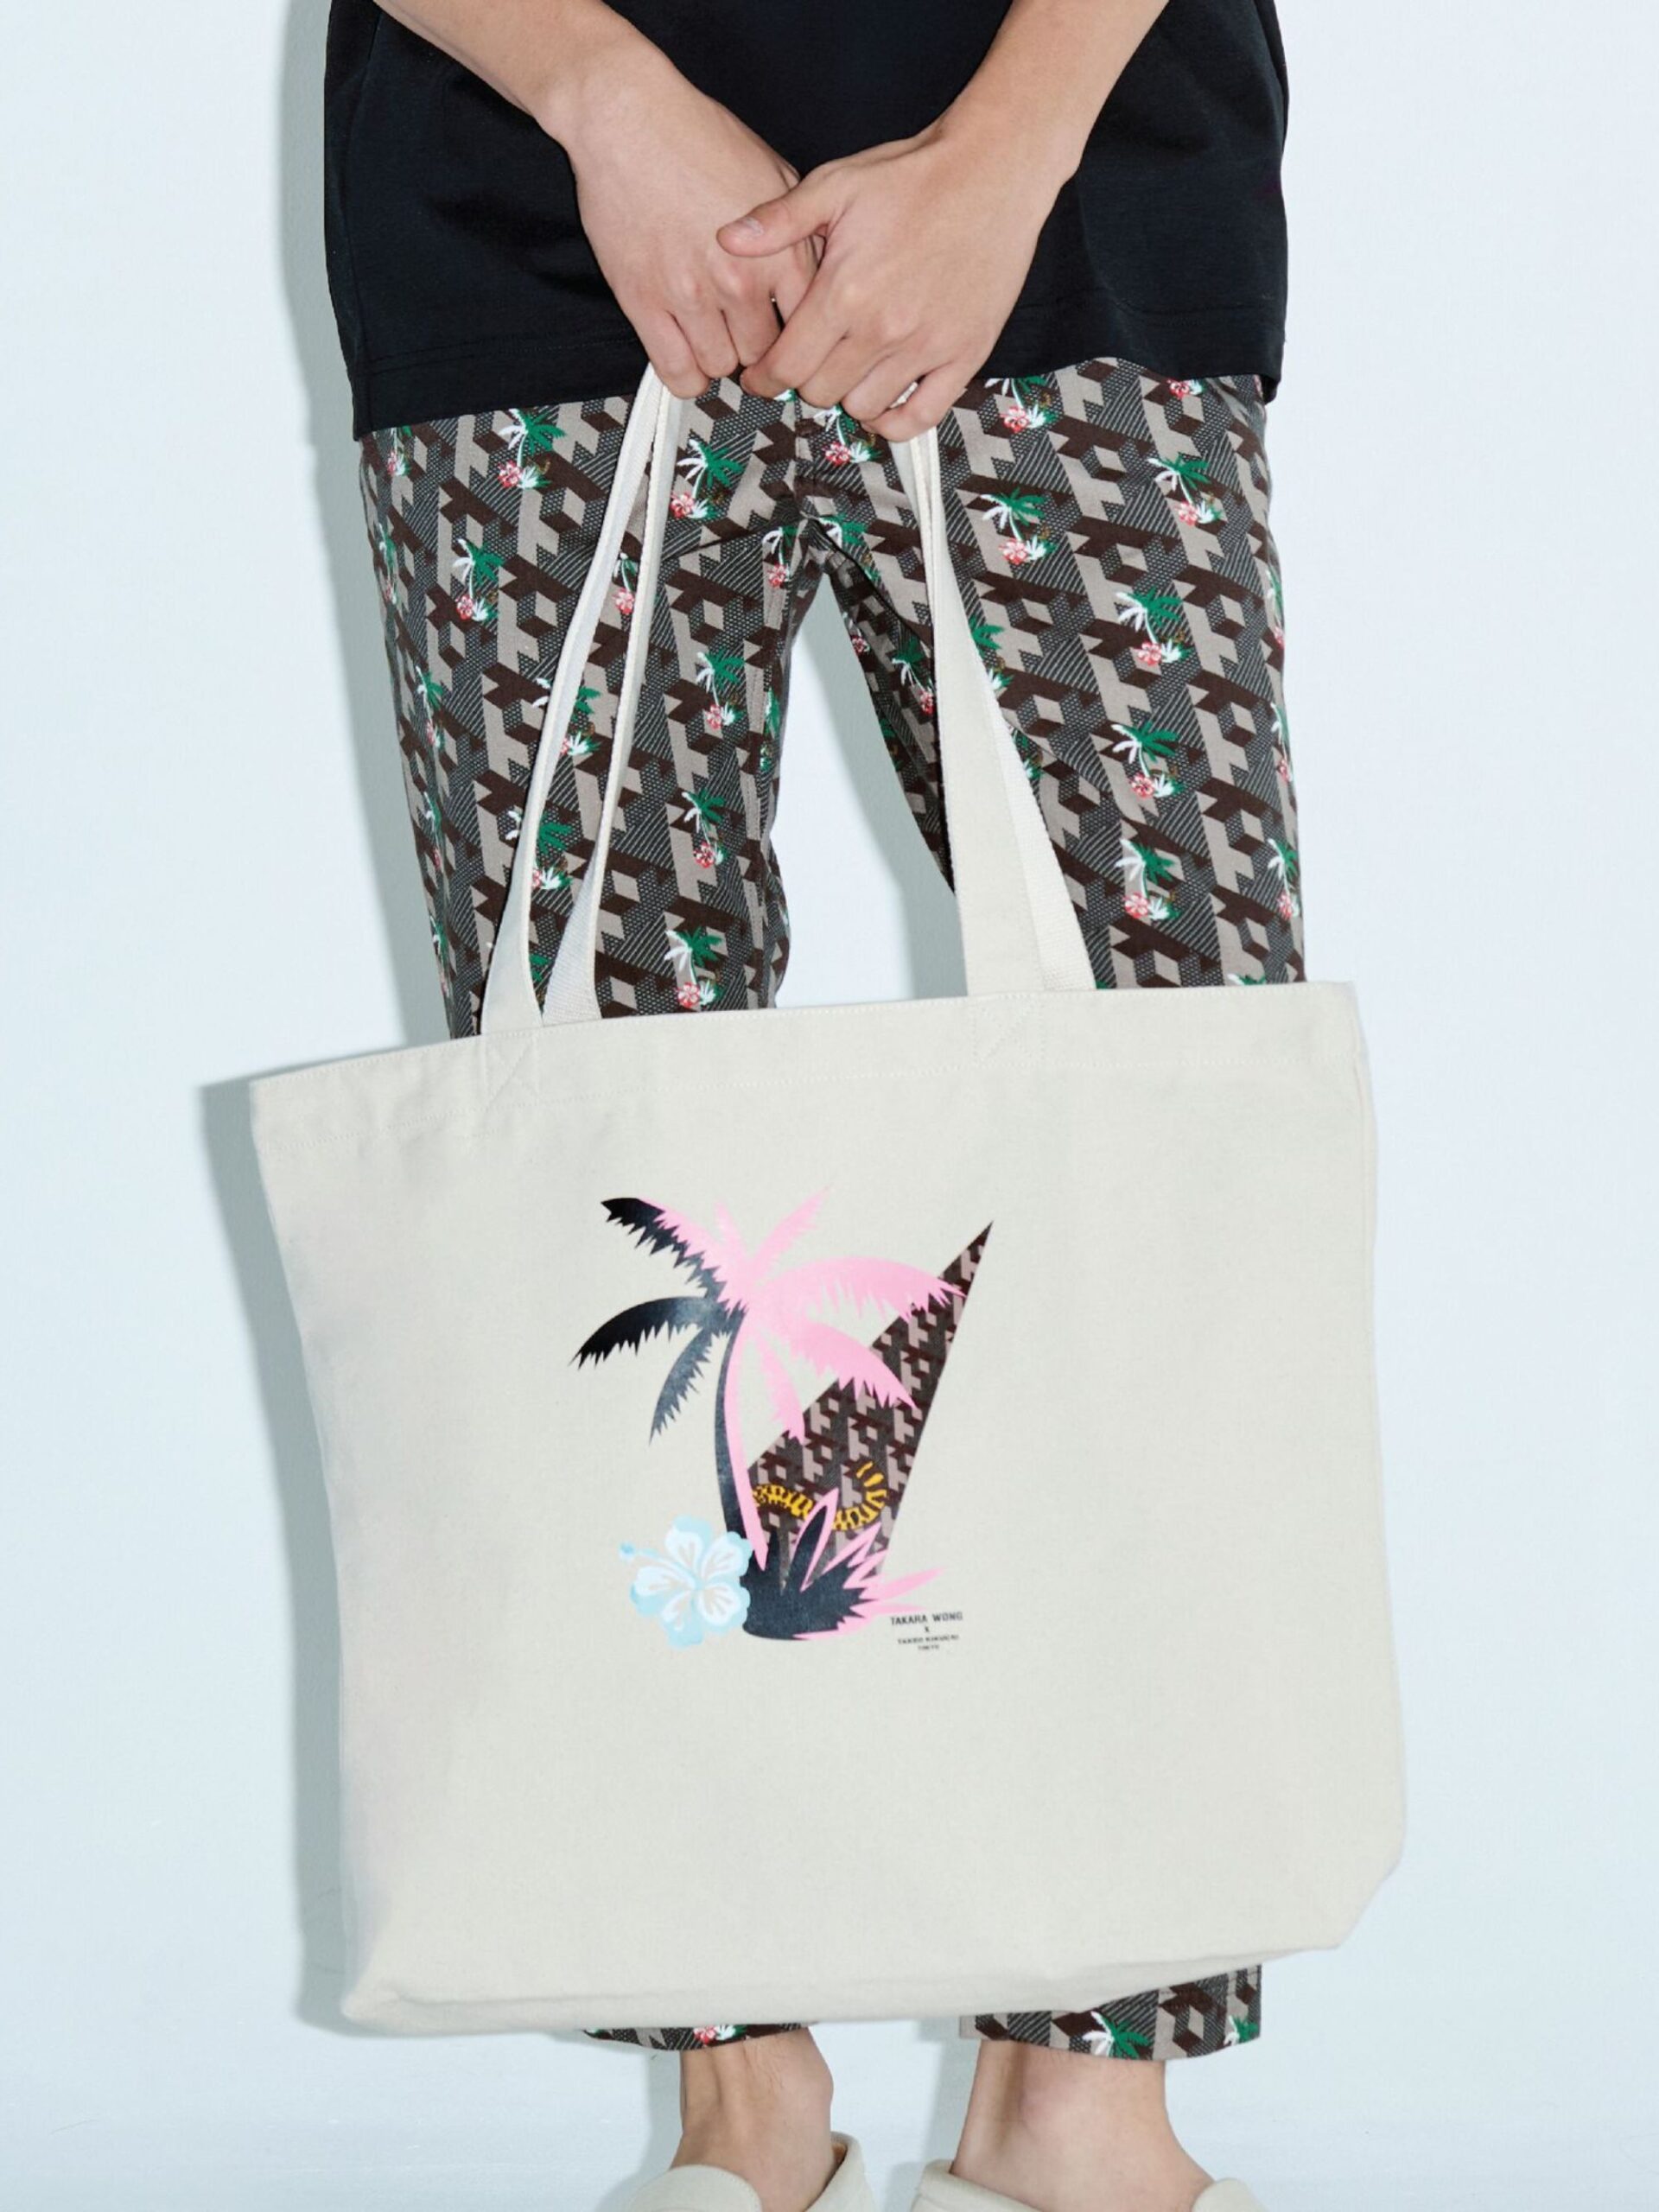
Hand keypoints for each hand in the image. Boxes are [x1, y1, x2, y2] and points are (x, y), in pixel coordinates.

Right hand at [542, 28, 815, 396]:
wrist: (629, 119)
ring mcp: (690, 297)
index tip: (788, 337)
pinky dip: (686, 375)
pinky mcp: (645, 303)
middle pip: (764, 356)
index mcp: (779, 253)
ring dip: (718, 357)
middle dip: (756, 349)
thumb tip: (814, 274)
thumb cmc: (697, 136)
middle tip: (744, 332)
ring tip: (712, 331)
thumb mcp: (773, 174)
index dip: (798, 336)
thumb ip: (797, 231)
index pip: (807, 328)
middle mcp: (739, 282)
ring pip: (720, 367)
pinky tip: (686, 352)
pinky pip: (677, 373)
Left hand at [717, 121, 1064, 437]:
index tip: (761, 375)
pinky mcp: (963, 355)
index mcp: (844, 292)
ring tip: (849, 367)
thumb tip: (727, 239)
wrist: (991, 173)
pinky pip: (919, 417)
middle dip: (806, 379)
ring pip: (864, 407)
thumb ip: (780, 221)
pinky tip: (885, 398)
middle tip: (810, 359)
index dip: (765, 377)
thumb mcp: (837, 184)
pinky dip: (895, 420)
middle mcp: (882, 329)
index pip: (787, 366)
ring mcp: (925, 347)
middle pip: (820, 392)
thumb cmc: (914, 176)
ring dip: (849, 394)